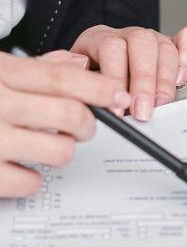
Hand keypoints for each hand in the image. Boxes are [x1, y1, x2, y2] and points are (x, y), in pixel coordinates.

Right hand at [0, 52, 130, 196]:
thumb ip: (34, 67)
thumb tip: (78, 62)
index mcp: (0, 75)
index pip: (63, 78)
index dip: (100, 88)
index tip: (116, 95)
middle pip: (71, 115)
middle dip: (88, 124)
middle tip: (84, 126)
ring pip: (60, 152)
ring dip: (62, 151)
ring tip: (48, 146)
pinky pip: (31, 183)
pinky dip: (33, 179)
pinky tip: (22, 166)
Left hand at [71, 26, 186, 121]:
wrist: (96, 70)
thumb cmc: (88, 80)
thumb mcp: (75, 81)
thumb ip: (80, 85)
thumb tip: (91, 96)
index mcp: (98, 38)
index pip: (111, 48)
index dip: (115, 79)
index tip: (117, 108)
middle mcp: (127, 35)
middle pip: (141, 44)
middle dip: (144, 81)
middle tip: (142, 111)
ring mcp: (152, 38)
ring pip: (164, 47)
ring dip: (164, 80)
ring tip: (160, 105)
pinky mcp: (172, 44)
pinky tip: (182, 79)